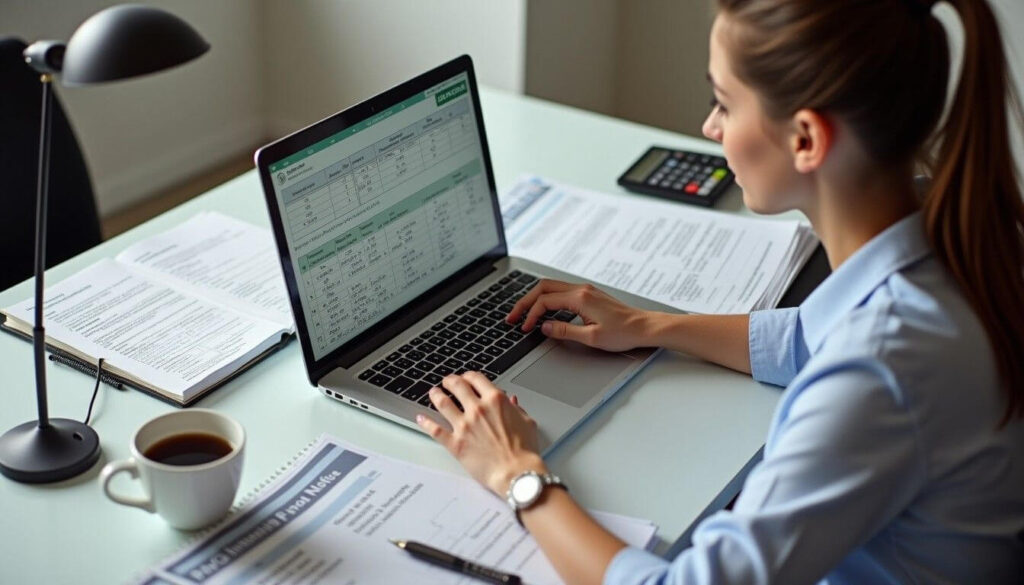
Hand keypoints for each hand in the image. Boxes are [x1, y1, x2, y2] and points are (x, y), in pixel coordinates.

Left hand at [417, 372, 546, 495]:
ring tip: (433, 392)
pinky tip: (420, 418)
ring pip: (442, 403)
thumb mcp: (527, 423)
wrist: (517, 473)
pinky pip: (435, 430)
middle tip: (447, 382)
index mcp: (496, 401)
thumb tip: (511, 402)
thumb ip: (517, 409)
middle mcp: (478, 409)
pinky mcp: (455, 443)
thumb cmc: (524, 451)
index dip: (468, 376)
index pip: (476, 379)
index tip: (466, 378)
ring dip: (436, 395)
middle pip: (457, 386)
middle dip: (450, 381)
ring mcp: (464, 426)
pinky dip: (425, 422)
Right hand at [507, 280, 651, 351]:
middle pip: (543, 288)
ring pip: (551, 288)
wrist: (644, 327)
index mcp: (580, 298)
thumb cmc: (623, 332)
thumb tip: (544, 328)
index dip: (530, 314)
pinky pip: (561, 292)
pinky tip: (544, 312)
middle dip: (524, 302)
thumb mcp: (591, 337)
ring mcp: (585, 291)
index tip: (523, 328)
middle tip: (512, 317)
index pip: (544, 301)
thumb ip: (564, 331)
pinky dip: (547, 300)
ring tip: (524, 314)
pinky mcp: (589, 295)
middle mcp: (581, 290)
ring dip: (535, 299)